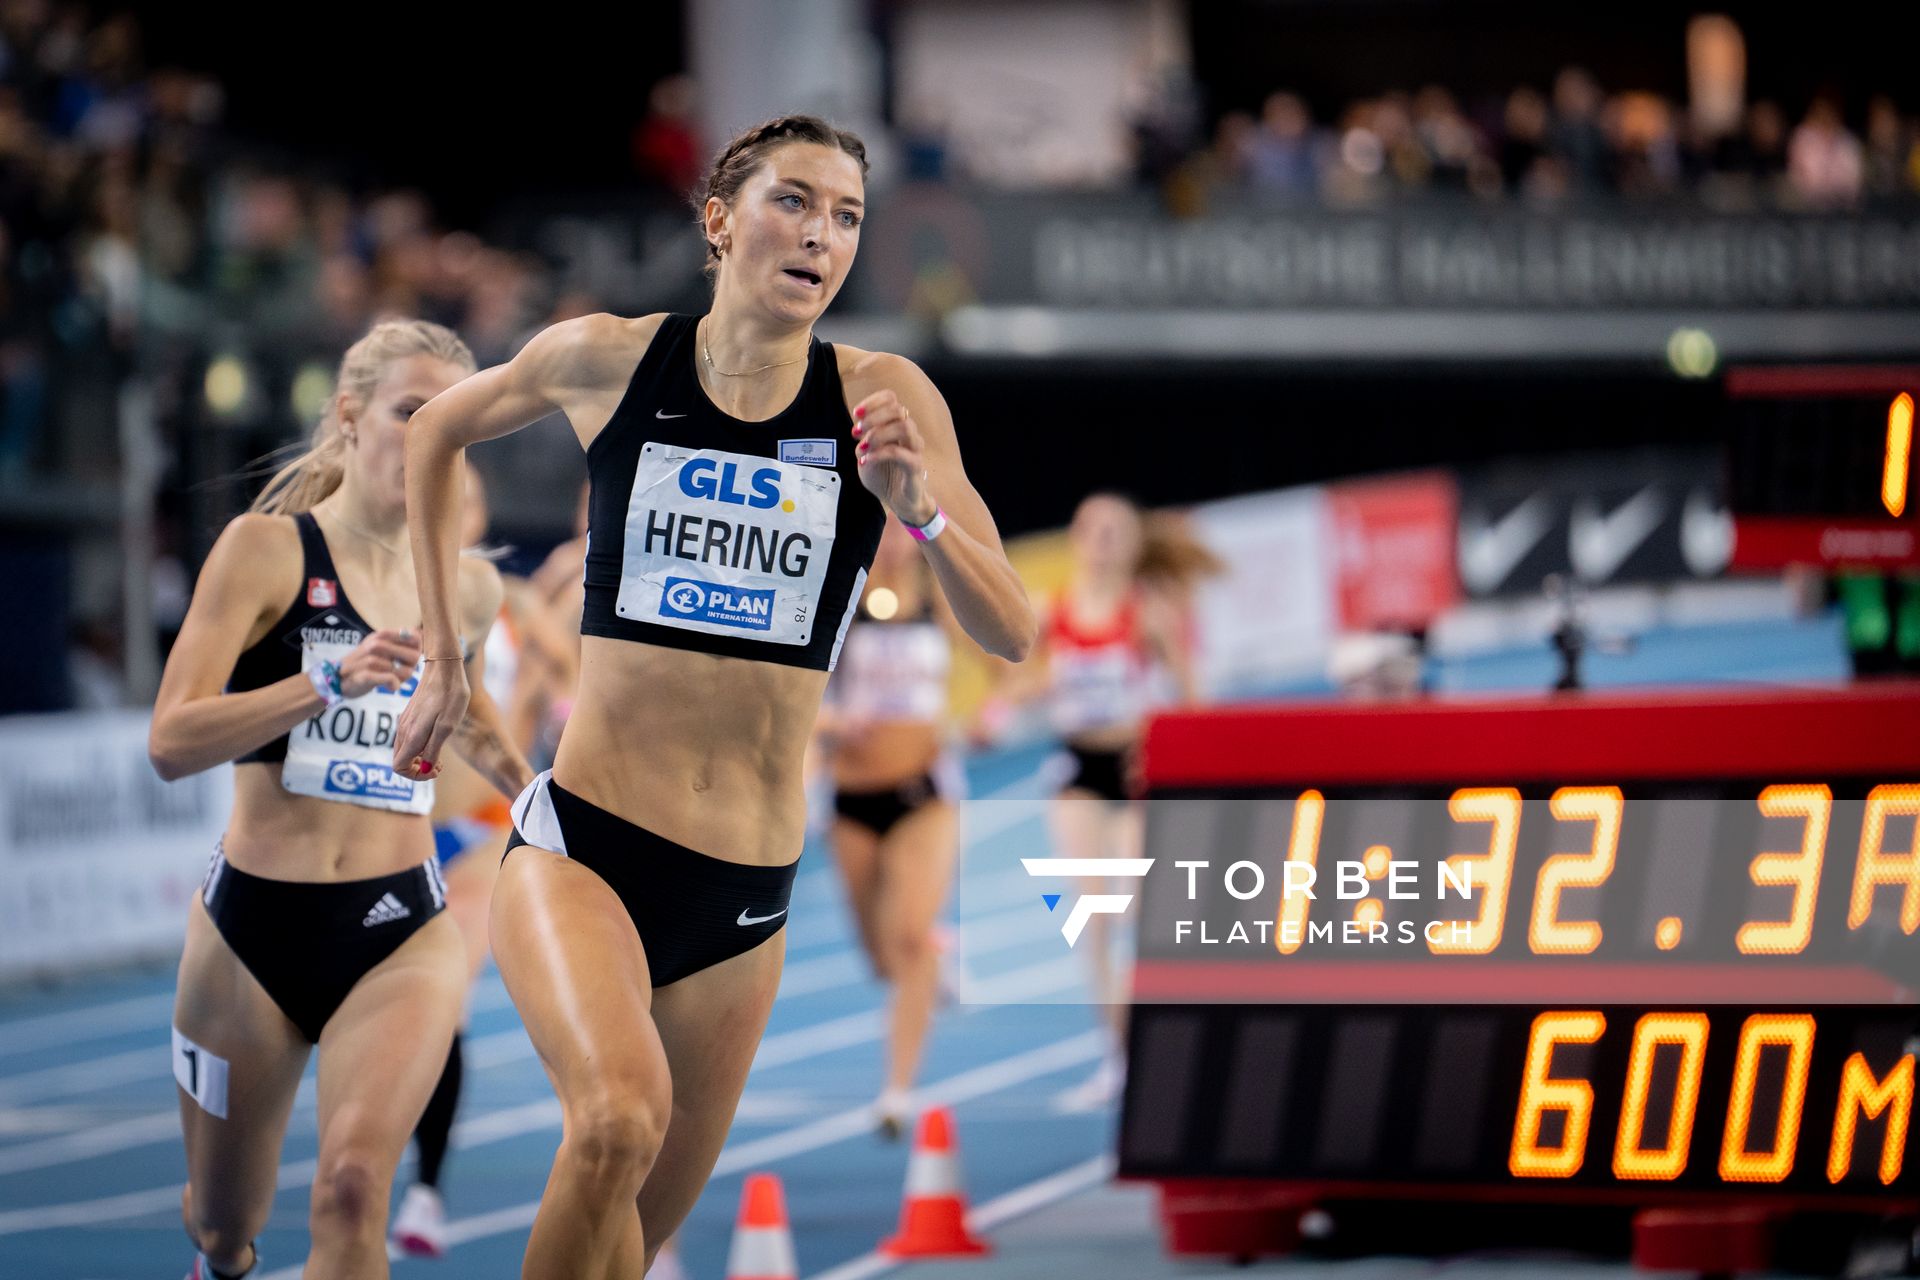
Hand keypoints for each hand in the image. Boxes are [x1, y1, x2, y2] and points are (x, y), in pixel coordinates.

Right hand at [337, 628, 422, 698]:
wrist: (336, 678)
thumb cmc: (364, 664)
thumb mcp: (379, 648)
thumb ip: (399, 644)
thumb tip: (421, 636)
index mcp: (381, 636)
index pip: (414, 637)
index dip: (418, 650)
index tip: (409, 659)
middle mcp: (375, 644)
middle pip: (413, 656)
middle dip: (412, 668)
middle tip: (402, 672)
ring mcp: (368, 659)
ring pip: (403, 670)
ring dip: (401, 678)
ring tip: (393, 680)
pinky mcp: (364, 675)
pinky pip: (389, 678)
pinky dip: (393, 684)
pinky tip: (391, 686)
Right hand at [392, 656, 467, 780]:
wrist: (444, 667)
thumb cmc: (450, 695)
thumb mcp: (447, 726)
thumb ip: (433, 750)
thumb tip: (426, 770)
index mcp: (411, 735)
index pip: (398, 768)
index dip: (416, 775)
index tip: (435, 769)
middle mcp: (403, 730)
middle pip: (400, 761)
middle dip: (418, 769)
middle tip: (439, 764)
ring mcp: (405, 722)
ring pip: (404, 751)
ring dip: (420, 758)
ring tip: (440, 754)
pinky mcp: (410, 715)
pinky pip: (408, 739)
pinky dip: (420, 747)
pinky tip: (436, 738)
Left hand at [851, 390, 934, 524]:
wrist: (898, 501)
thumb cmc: (884, 475)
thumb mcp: (865, 454)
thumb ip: (863, 439)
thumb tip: (859, 430)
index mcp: (896, 425)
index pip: (891, 399)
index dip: (873, 401)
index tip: (856, 414)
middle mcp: (908, 433)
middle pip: (898, 409)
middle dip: (874, 417)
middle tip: (856, 432)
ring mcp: (914, 449)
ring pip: (904, 427)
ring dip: (878, 434)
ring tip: (862, 447)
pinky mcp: (916, 466)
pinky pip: (900, 453)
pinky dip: (879, 454)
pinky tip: (865, 461)